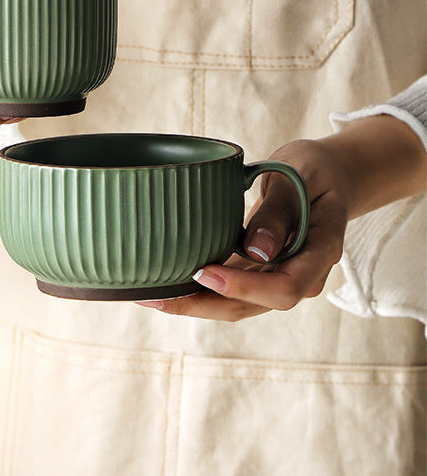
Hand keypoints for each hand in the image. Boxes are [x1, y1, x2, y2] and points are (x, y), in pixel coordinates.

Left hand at [140, 115, 426, 321]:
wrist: (328, 176)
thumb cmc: (313, 170)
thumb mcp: (299, 176)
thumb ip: (279, 212)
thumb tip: (258, 251)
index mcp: (321, 251)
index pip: (285, 287)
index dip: (243, 287)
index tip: (203, 272)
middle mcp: (302, 274)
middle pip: (253, 306)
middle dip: (203, 305)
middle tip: (156, 297)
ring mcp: (279, 276)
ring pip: (237, 304)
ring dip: (194, 303)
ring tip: (148, 296)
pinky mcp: (259, 271)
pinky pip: (230, 288)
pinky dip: (199, 290)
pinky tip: (165, 285)